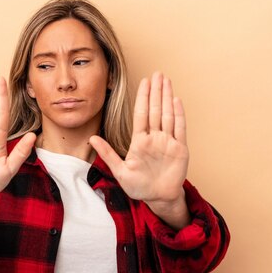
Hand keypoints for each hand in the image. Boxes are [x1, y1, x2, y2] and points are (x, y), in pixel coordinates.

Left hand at [90, 72, 189, 226]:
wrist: (158, 198)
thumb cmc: (138, 186)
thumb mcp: (120, 171)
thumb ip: (107, 154)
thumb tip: (91, 138)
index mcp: (139, 141)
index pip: (141, 114)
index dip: (143, 97)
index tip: (144, 82)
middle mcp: (154, 138)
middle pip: (155, 110)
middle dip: (156, 91)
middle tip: (158, 73)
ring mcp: (168, 142)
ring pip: (167, 115)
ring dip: (167, 97)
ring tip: (167, 81)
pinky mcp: (180, 149)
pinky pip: (179, 129)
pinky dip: (178, 115)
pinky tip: (176, 101)